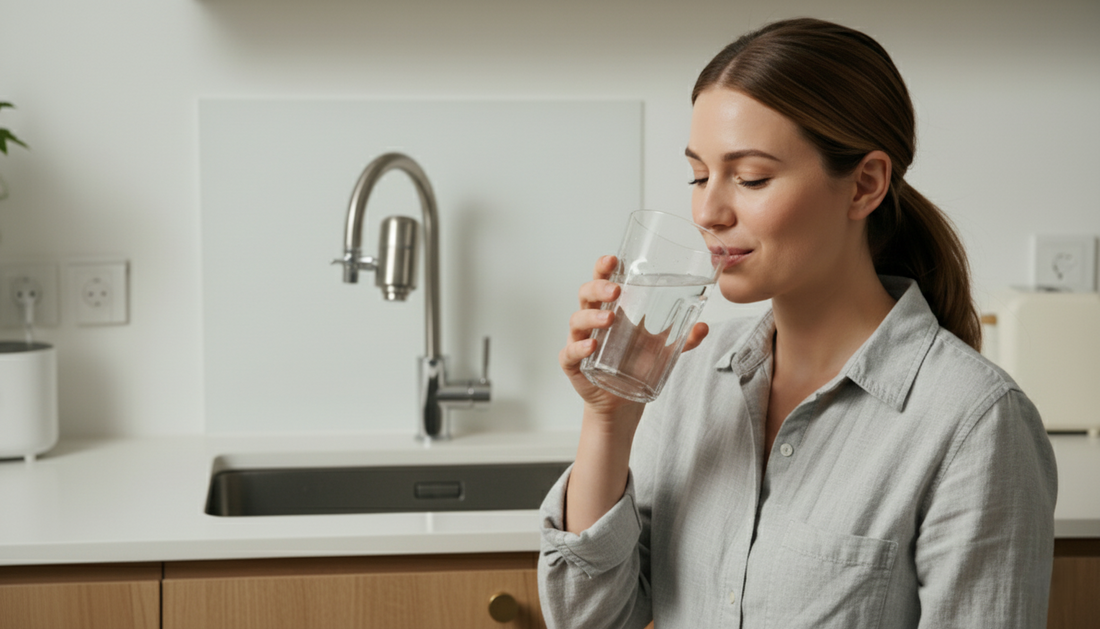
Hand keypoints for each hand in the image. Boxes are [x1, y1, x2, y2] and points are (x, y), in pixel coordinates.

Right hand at [558, 255, 709, 416]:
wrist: (622, 402)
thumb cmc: (635, 365)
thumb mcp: (662, 349)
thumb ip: (683, 338)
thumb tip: (703, 326)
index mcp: (610, 308)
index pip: (603, 281)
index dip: (604, 268)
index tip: (613, 259)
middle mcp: (592, 321)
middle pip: (586, 294)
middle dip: (598, 288)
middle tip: (615, 291)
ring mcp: (580, 341)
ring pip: (577, 320)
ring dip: (592, 316)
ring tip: (609, 318)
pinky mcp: (573, 364)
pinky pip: (570, 352)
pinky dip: (578, 347)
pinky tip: (592, 345)